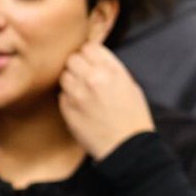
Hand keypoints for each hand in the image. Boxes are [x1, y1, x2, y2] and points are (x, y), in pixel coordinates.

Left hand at [59, 40, 153, 160]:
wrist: (127, 148)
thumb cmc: (133, 118)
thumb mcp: (130, 86)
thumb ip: (111, 69)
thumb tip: (93, 59)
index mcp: (111, 71)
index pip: (89, 47)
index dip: (89, 54)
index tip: (91, 61)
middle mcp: (92, 79)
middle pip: (73, 59)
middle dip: (78, 66)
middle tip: (85, 77)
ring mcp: (77, 94)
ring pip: (64, 75)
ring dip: (71, 81)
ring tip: (82, 93)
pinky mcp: (67, 109)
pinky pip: (62, 95)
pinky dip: (68, 98)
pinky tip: (81, 107)